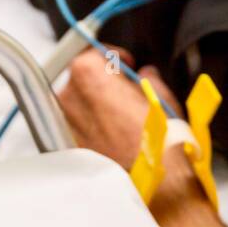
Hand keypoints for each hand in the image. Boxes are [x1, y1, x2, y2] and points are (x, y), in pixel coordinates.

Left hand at [57, 48, 182, 168]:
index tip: (125, 63)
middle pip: (82, 78)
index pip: (92, 52)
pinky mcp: (72, 145)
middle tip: (125, 89)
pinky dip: (93, 126)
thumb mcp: (159, 92)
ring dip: (96, 104)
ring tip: (120, 114)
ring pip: (79, 104)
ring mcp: (67, 123)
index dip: (112, 56)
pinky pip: (80, 127)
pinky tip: (114, 132)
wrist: (155, 174)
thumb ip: (147, 77)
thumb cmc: (157, 134)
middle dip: (102, 80)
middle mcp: (70, 96)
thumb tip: (146, 76)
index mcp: (88, 73)